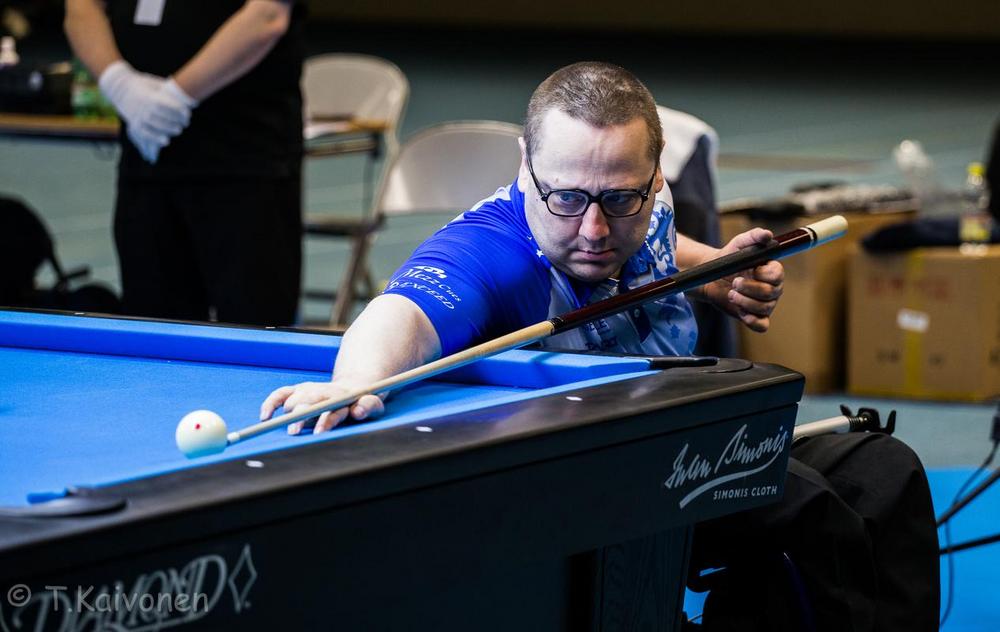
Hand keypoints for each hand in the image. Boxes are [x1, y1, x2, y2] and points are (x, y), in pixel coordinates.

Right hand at [99, 61, 197, 162]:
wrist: (119, 87)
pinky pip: (144, 133)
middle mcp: (142, 106)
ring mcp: (137, 115)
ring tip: (178, 130)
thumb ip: (168, 89)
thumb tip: (186, 96)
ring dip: (168, 130)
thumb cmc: (142, 84)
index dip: (177, 110)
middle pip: (160, 116)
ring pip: (153, 126)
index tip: (188, 114)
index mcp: (148, 95)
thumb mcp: (154, 83)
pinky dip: (155, 138)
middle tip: (185, 123)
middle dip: (175, 121)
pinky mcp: (134, 123)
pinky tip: (166, 141)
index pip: (164, 105)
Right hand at [260, 380, 385, 434]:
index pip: (333, 408)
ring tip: (282, 426)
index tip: (319, 432)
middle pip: (310, 401)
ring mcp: (310, 390)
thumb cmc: (364, 399)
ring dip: (288, 410)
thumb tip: (358, 410)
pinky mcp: (299, 390)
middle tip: (294, 432)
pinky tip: (265, 417)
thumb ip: (368, 406)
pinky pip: (281, 394)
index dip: (326, 420)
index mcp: (342, 397)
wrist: (356, 386)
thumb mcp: (373, 403)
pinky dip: (271, 403)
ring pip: (295, 397)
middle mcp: (323, 393)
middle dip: (302, 415)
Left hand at [701, 227, 783, 332]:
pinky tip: (742, 313)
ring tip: (731, 294)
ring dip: (745, 302)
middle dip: (749, 289)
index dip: (764, 275)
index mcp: (772, 271)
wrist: (712, 276)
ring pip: (764, 308)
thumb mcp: (740, 244)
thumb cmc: (729, 258)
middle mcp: (772, 288)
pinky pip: (762, 326)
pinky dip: (753, 321)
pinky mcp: (754, 316)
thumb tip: (768, 235)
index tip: (751, 269)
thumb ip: (754, 236)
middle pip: (770, 293)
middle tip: (734, 283)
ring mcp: (765, 304)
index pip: (778, 275)